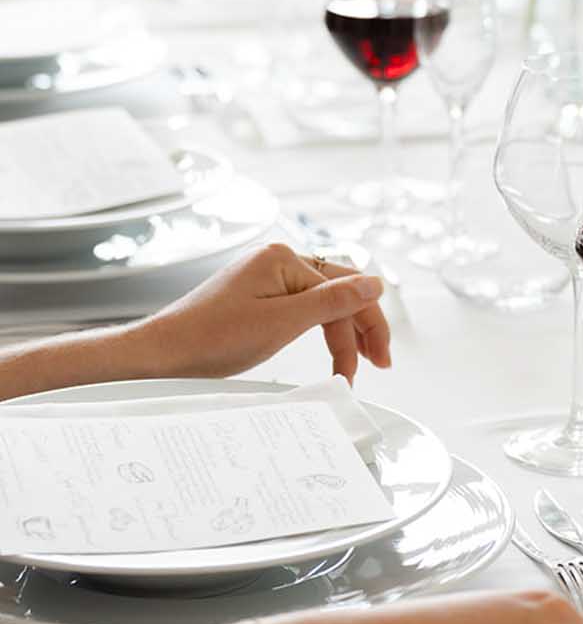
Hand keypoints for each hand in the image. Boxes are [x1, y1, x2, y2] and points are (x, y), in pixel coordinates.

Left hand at [135, 243, 391, 382]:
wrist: (162, 355)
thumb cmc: (210, 339)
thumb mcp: (282, 322)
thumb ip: (333, 302)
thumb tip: (375, 283)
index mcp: (283, 257)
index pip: (344, 291)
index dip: (366, 328)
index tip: (379, 361)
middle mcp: (277, 261)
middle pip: (338, 292)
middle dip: (359, 330)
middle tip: (376, 364)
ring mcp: (267, 278)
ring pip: (323, 303)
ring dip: (341, 334)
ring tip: (351, 366)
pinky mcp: (258, 297)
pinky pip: (303, 308)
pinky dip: (319, 330)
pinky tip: (328, 348)